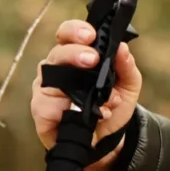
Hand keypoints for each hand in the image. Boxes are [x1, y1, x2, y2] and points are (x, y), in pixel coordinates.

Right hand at [30, 19, 142, 170]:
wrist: (108, 140)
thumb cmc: (112, 105)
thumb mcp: (128, 85)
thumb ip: (126, 66)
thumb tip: (122, 47)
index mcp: (76, 56)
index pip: (68, 34)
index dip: (76, 30)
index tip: (91, 35)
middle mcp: (57, 69)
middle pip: (57, 53)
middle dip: (74, 52)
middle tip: (92, 59)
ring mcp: (46, 89)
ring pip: (49, 76)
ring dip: (73, 81)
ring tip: (99, 91)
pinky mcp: (41, 111)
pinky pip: (46, 104)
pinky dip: (69, 108)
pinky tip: (93, 113)